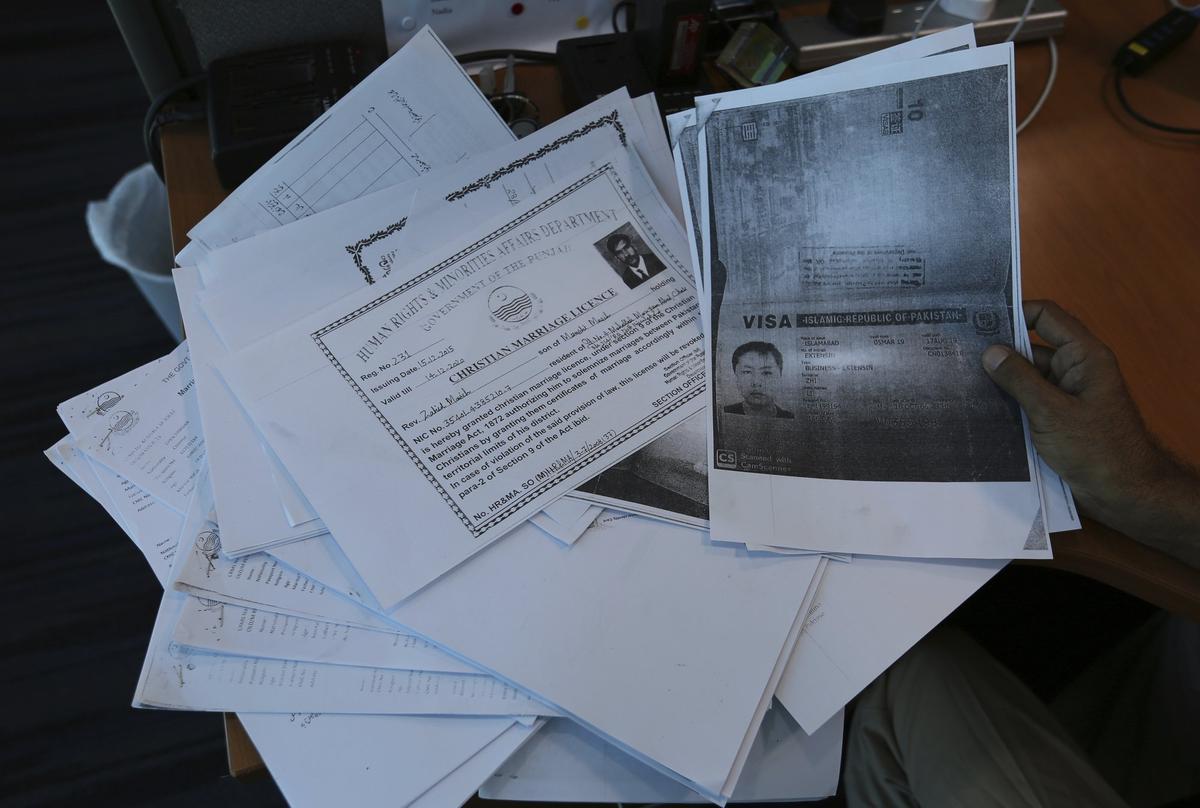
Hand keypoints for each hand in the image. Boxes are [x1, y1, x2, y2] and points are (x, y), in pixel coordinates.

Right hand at [981, 300, 1199, 563]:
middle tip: (955, 348)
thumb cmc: (1095, 448)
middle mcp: (1073, 368)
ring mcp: (1064, 393)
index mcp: (1083, 355)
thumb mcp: (1052, 412)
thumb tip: (989, 351)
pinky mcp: (1055, 416)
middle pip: (1032, 346)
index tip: (977, 318)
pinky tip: (975, 404)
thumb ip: (1020, 379)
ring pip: (1026, 375)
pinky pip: (1027, 399)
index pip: (1046, 317)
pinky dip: (1006, 400)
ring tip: (956, 376)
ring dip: (999, 378)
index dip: (1014, 312)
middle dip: (998, 348)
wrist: (1123, 492)